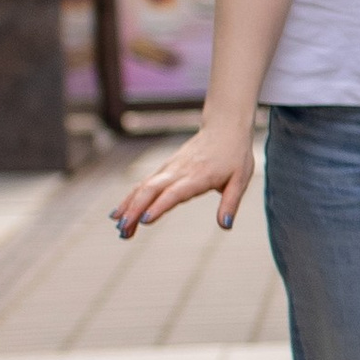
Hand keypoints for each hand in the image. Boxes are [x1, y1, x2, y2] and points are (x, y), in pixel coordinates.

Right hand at [112, 120, 256, 238]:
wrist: (224, 127)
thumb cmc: (235, 155)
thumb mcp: (241, 179)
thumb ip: (230, 203)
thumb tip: (225, 225)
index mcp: (199, 176)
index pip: (175, 192)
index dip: (159, 206)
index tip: (144, 221)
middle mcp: (180, 171)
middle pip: (151, 190)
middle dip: (134, 210)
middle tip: (122, 231)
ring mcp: (169, 168)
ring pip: (143, 186)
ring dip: (128, 206)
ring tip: (118, 228)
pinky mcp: (165, 168)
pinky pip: (144, 183)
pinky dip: (130, 198)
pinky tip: (119, 212)